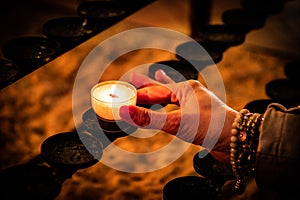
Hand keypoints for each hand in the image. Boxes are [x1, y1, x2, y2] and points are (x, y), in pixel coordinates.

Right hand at [119, 70, 236, 162]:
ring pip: (174, 97)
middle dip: (149, 86)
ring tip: (156, 77)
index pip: (156, 90)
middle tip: (135, 79)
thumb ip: (150, 119)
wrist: (238, 141)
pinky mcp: (201, 116)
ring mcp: (197, 104)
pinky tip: (173, 103)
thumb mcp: (177, 122)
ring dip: (162, 92)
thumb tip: (125, 112)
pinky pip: (181, 107)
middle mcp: (192, 93)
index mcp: (186, 89)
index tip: (126, 88)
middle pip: (164, 89)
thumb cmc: (211, 127)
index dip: (139, 92)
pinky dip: (173, 105)